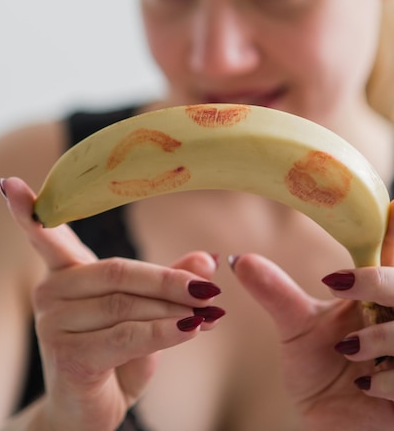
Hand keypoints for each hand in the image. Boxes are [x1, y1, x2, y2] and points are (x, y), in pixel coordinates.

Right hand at [1, 177, 223, 430]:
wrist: (90, 415)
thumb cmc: (115, 356)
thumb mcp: (142, 313)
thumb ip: (167, 284)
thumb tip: (206, 259)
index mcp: (64, 273)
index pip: (47, 236)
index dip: (26, 210)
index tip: (9, 183)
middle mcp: (51, 292)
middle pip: (117, 272)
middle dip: (168, 281)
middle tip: (210, 289)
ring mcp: (54, 324)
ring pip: (126, 306)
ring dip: (174, 310)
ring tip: (210, 312)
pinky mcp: (68, 354)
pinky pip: (126, 335)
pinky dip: (164, 332)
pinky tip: (192, 329)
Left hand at [232, 202, 393, 430]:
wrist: (331, 424)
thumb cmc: (322, 370)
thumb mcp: (296, 329)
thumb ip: (275, 292)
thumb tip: (236, 258)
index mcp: (376, 296)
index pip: (391, 254)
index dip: (393, 232)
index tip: (391, 205)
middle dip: (377, 282)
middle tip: (340, 285)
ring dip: (378, 338)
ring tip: (346, 351)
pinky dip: (386, 379)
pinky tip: (363, 386)